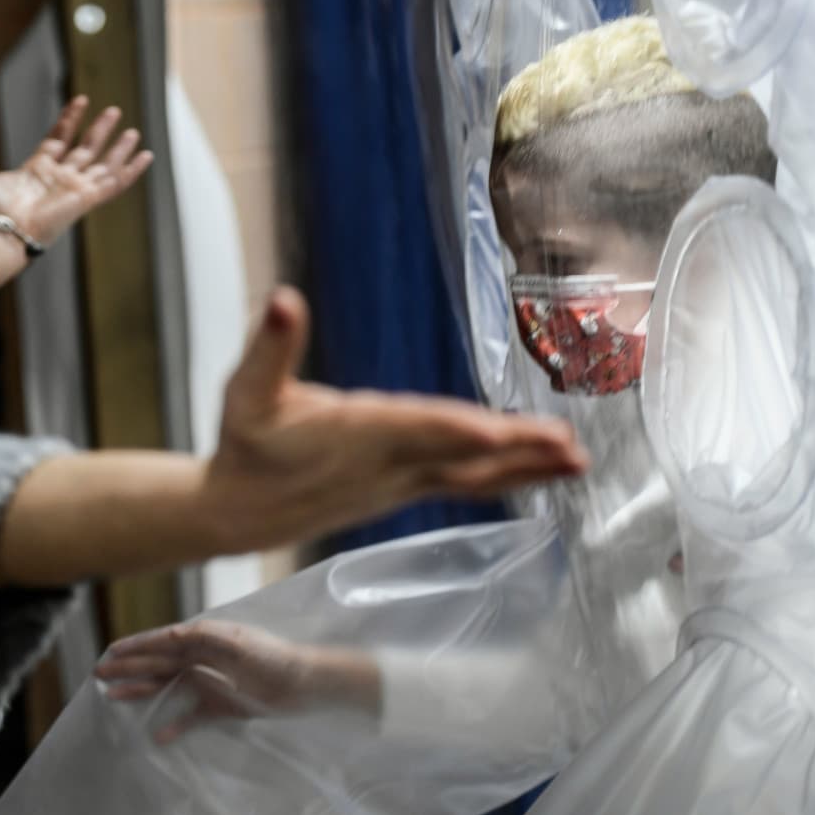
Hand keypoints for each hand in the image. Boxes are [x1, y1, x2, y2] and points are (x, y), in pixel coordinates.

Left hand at [0, 96, 152, 246]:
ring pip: (104, 164)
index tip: (81, 101)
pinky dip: (131, 170)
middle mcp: (60, 180)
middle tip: (113, 112)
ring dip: (118, 147)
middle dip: (100, 131)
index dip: (70, 120)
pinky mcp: (86, 199)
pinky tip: (145, 156)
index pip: (59, 140)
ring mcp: (75, 189)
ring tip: (132, 130)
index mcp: (37, 172)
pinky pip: (115, 182)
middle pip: (86, 150)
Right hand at [95, 620, 379, 743]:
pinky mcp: (223, 705)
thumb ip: (209, 638)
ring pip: (168, 685)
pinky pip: (192, 716)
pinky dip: (176, 724)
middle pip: (160, 662)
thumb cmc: (275, 658)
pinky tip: (158, 735)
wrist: (306, 683)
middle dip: (130, 666)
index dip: (138, 645)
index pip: (164, 640)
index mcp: (207, 638)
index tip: (111, 651)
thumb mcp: (241, 643)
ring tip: (113, 695)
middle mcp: (204, 658)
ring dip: (142, 690)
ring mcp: (211, 681)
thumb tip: (177, 633)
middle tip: (100, 674)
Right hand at [199, 287, 589, 553]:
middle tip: (567, 447)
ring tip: (576, 461)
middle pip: (459, 456)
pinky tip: (541, 470)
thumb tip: (282, 299)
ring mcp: (400, 484)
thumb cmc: (247, 447)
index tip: (497, 433)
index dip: (457, 431)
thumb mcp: (245, 391)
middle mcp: (386, 464)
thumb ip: (269, 346)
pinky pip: (466, 486)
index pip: (414, 430)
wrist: (239, 514)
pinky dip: (506, 476)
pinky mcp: (405, 490)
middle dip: (515, 451)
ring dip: (526, 468)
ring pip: (472, 477)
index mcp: (354, 435)